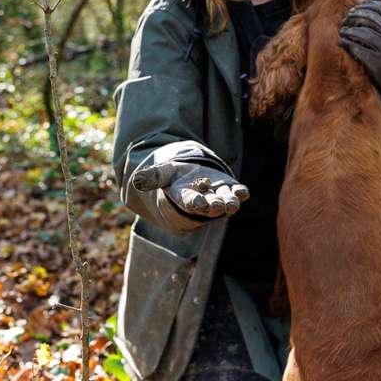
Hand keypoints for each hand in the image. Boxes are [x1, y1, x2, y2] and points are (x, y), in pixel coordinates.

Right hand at [132, 161, 248, 217]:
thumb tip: (136, 180)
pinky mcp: (228, 190)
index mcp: (184, 198)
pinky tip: (243, 192)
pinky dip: (240, 194)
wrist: (189, 176)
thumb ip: (152, 177)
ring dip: (228, 204)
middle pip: (208, 207)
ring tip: (232, 204)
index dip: (194, 202)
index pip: (189, 202)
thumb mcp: (162, 173)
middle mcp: (202, 202)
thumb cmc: (173, 177)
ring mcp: (217, 197)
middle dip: (213, 206)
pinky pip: (236, 194)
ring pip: (224, 204)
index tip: (198, 202)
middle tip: (218, 205)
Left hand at [339, 0, 380, 91]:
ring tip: (342, 31)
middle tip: (346, 19)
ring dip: (349, 31)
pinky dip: (349, 44)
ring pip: (364, 33)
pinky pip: (360, 49)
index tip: (354, 10)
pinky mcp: (378, 61)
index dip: (365, 6)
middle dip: (355, 16)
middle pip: (370, 19)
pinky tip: (342, 42)